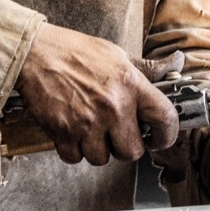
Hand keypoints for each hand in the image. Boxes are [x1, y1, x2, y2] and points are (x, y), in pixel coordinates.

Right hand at [16, 23, 179, 165]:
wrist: (35, 53)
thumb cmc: (75, 52)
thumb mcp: (117, 54)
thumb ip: (145, 68)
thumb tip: (174, 63)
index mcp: (131, 85)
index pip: (165, 119)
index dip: (167, 135)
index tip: (159, 138)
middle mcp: (113, 106)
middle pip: (132, 152)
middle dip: (126, 147)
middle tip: (118, 135)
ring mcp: (87, 122)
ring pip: (102, 158)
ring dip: (98, 149)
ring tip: (92, 130)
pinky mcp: (63, 132)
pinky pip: (75, 158)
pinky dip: (74, 150)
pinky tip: (73, 131)